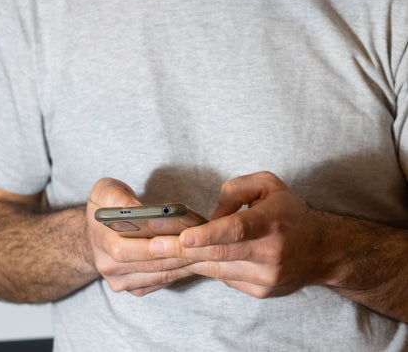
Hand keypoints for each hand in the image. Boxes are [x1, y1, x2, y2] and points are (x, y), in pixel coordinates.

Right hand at [86, 177, 194, 296]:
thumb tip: (134, 207)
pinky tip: (194, 256)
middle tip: (200, 237)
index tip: (176, 226)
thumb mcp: (104, 191)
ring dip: (183, 260)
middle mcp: (107, 266)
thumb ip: (116, 196)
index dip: (152, 238)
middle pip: (148, 262)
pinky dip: (180, 269)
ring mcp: (121, 281)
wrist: (99, 232)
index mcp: (99, 241)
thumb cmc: (106, 206)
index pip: (125, 247)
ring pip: (158, 272)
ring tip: (204, 245)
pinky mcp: (134, 288)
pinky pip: (162, 280)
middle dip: (176, 249)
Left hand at [149, 171, 331, 297]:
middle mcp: (269, 253)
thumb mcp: (267, 184)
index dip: (208, 235)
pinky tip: (190, 258)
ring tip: (158, 253)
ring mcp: (265, 277)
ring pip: (218, 269)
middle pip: (220, 254)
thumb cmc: (290, 212)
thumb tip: (211, 214)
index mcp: (271, 223)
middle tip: (152, 247)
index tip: (185, 238)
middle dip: (182, 251)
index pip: (237, 230)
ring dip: (188, 261)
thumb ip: (235, 189)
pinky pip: (225, 278)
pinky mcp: (260, 291)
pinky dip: (207, 267)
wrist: (323, 250)